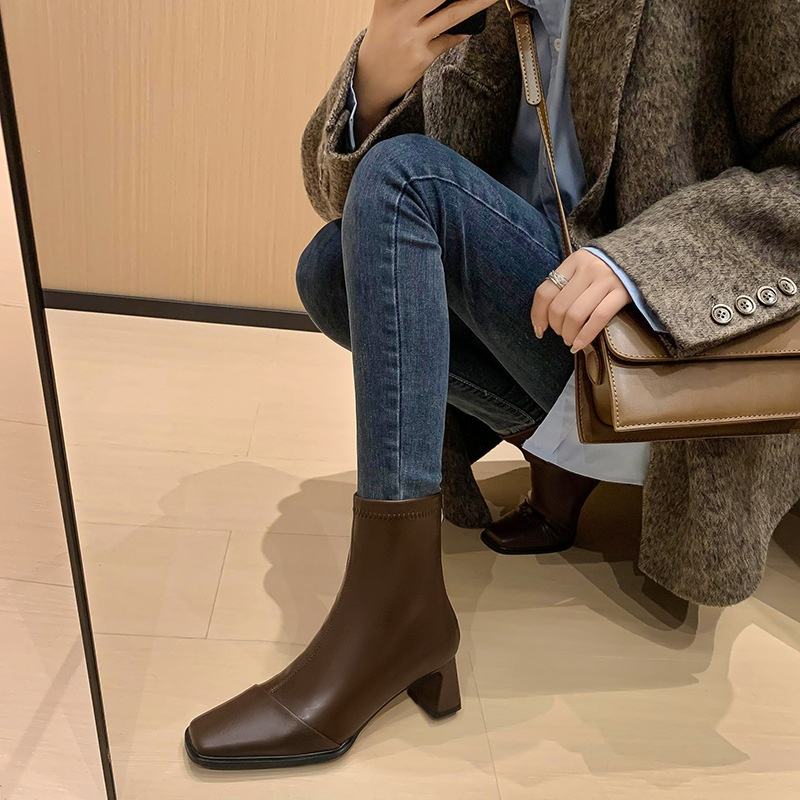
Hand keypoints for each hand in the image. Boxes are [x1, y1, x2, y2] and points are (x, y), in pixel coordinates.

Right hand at [354, 1, 497, 141]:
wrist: (370, 81)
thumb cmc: (384, 40)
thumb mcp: (388, 11)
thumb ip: (411, 1)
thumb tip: (449, 0)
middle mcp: (399, 15)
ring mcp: (411, 37)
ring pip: (452, 14)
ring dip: (477, 2)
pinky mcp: (421, 57)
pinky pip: (449, 40)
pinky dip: (461, 33)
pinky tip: (468, 29)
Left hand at [531, 249, 632, 352]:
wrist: (642, 255)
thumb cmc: (606, 266)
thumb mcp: (583, 266)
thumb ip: (566, 283)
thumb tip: (545, 316)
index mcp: (573, 262)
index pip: (545, 292)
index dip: (537, 315)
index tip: (539, 329)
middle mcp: (587, 269)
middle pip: (559, 307)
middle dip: (556, 327)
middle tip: (561, 334)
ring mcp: (606, 280)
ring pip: (575, 315)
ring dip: (568, 334)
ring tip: (570, 340)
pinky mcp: (622, 293)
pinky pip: (598, 319)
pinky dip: (585, 336)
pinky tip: (579, 345)